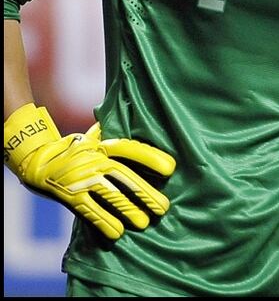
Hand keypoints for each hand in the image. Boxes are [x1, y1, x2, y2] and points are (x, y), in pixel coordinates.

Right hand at [4, 103, 175, 239]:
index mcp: (102, 145)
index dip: (150, 157)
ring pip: (109, 195)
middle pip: (123, 176)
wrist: (35, 162)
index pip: (129, 149)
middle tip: (163, 207)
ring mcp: (80, 179)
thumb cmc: (76, 149)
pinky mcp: (69, 196)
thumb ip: (115, 134)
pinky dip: (103, 223)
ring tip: (145, 223)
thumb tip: (138, 115)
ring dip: (128, 210)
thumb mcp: (95, 136)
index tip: (171, 168)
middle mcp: (93, 160)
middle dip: (145, 193)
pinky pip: (89, 211)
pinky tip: (117, 233)